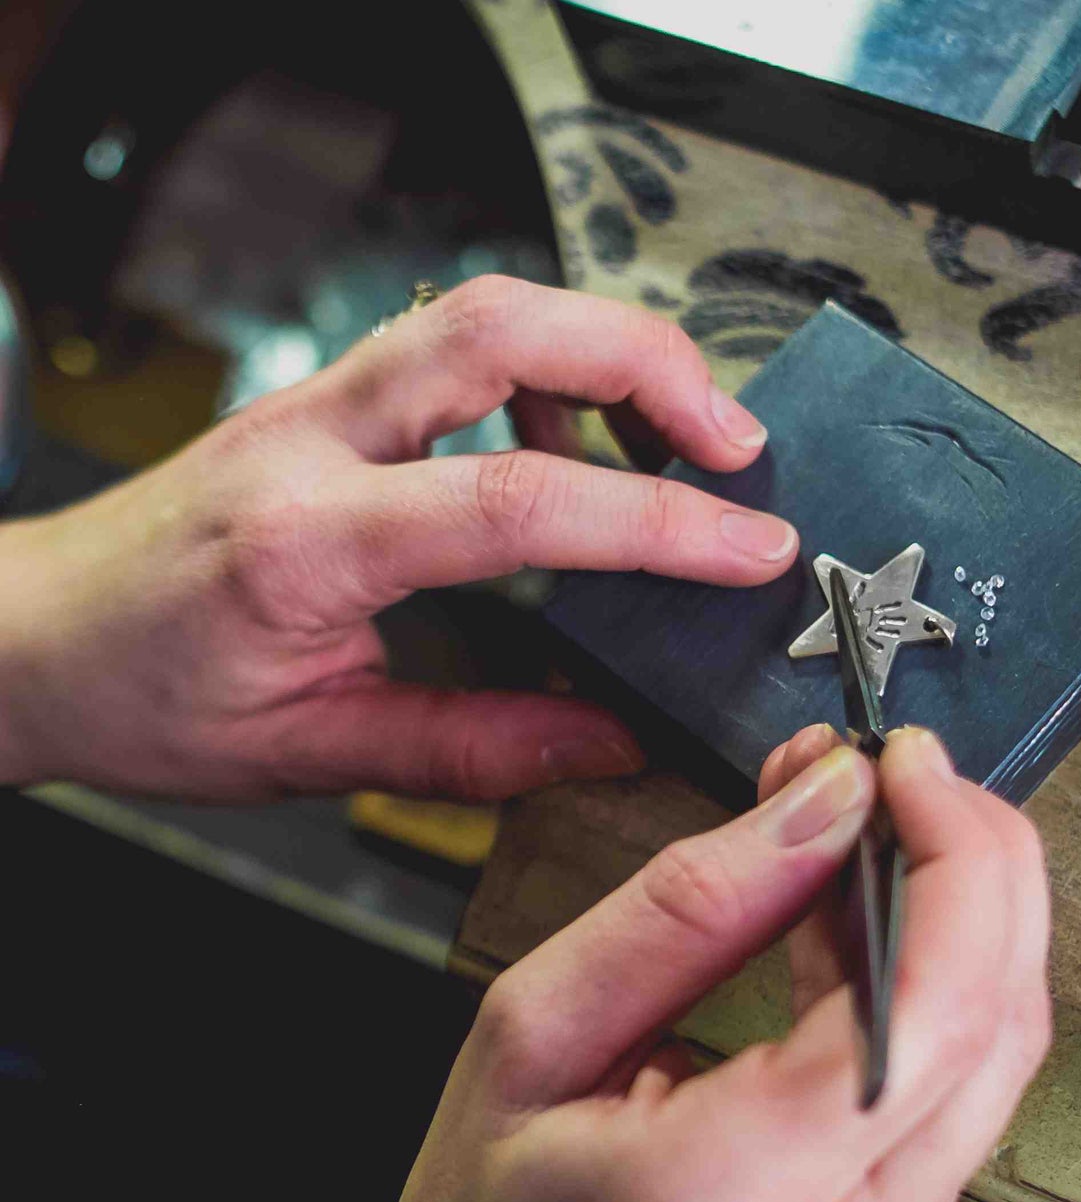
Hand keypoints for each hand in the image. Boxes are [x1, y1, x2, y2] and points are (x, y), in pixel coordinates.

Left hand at [0, 276, 794, 798]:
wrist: (30, 636)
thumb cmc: (144, 698)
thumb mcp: (307, 754)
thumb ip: (471, 748)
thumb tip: (611, 744)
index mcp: (307, 542)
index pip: (517, 499)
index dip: (657, 521)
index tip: (749, 546)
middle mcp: (310, 439)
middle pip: (501, 324)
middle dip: (648, 363)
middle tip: (739, 443)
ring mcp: (315, 401)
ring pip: (483, 310)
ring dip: (608, 350)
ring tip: (684, 438)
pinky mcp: (327, 399)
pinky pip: (455, 344)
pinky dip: (548, 371)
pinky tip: (574, 445)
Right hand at [177, 727, 1050, 1201]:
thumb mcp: (533, 1033)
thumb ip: (688, 909)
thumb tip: (824, 803)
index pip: (929, 1013)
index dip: (956, 863)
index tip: (909, 769)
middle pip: (998, 1028)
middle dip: (982, 867)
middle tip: (905, 780)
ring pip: (1001, 1060)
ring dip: (964, 921)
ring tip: (868, 844)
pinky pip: (962, 1100)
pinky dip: (938, 989)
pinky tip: (864, 934)